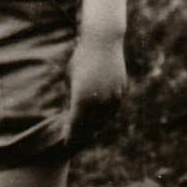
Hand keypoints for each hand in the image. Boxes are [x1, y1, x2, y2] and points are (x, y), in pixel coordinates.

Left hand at [66, 31, 126, 152]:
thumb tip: (70, 115)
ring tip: (86, 135)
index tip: (65, 144)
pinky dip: (104, 117)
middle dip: (82, 137)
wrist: (103, 42)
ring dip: (94, 129)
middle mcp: (99, 102)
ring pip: (103, 121)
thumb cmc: (80, 59)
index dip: (71, 137)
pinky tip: (98, 121)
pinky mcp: (120, 92)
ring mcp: (112, 98)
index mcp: (82, 100)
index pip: (75, 126)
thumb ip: (71, 99)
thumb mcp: (70, 80)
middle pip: (90, 127)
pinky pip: (111, 111)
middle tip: (75, 144)